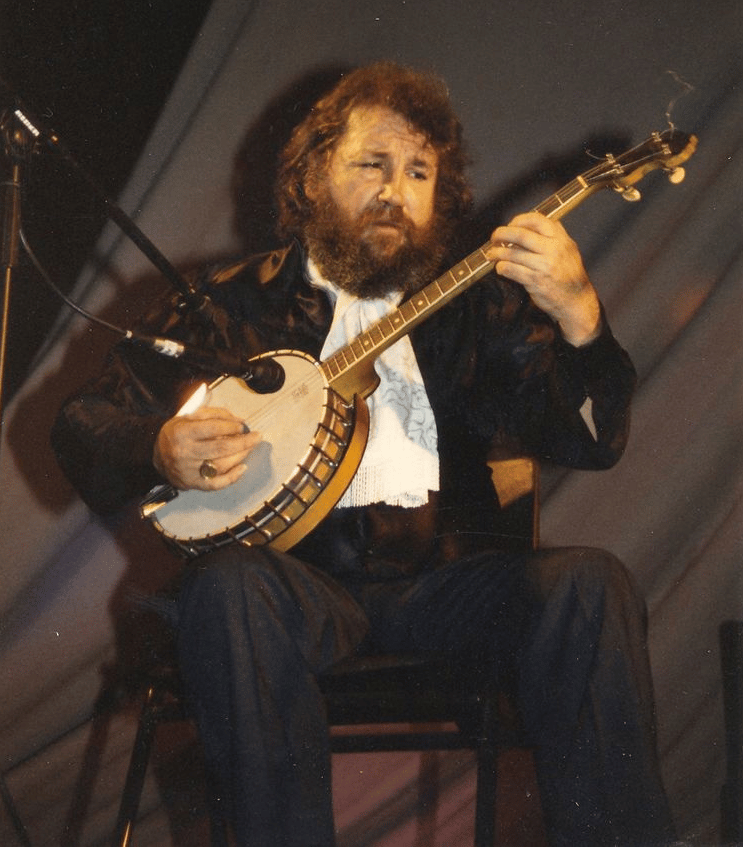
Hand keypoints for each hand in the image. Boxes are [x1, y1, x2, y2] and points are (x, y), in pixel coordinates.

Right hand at [153, 407, 261, 490]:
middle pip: (221, 448)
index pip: (213, 428)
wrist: (156, 454)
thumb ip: (213, 414)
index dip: (231, 426)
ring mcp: (188, 471)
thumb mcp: (188, 416)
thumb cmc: (177, 432)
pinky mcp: (192, 484)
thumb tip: (239, 421)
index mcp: (182, 432)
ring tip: (250, 448)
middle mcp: (184, 452)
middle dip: (243, 442)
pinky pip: (216, 484)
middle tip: (257, 436)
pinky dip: (232, 478)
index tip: (243, 425)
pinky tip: (243, 468)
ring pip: (221, 465)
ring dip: (240, 456)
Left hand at [484, 212, 600, 345]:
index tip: (510, 225)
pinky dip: (501, 267)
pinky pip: (511, 270)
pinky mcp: (535, 281)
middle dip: (502, 234)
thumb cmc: (570, 276)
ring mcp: (544, 265)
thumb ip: (553, 236)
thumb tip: (530, 225)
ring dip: (498, 253)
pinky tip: (500, 268)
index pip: (536, 220)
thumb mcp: (569, 249)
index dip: (518, 220)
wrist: (576, 301)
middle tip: (494, 238)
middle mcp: (553, 250)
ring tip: (492, 254)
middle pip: (521, 234)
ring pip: (513, 253)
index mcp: (561, 239)